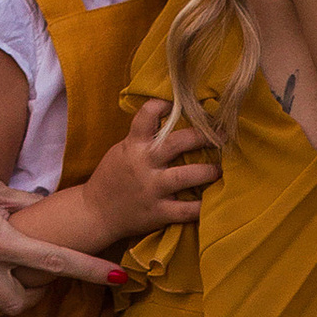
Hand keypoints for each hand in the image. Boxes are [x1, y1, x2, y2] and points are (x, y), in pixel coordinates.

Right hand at [83, 99, 220, 244]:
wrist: (95, 213)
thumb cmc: (113, 178)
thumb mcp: (122, 150)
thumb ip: (144, 138)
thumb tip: (174, 118)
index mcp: (133, 145)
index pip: (148, 114)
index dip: (166, 104)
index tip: (185, 103)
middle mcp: (144, 164)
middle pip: (178, 142)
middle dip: (203, 136)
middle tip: (221, 135)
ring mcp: (152, 189)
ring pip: (186, 176)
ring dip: (208, 171)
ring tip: (219, 169)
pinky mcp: (158, 212)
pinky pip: (186, 210)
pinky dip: (202, 207)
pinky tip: (213, 201)